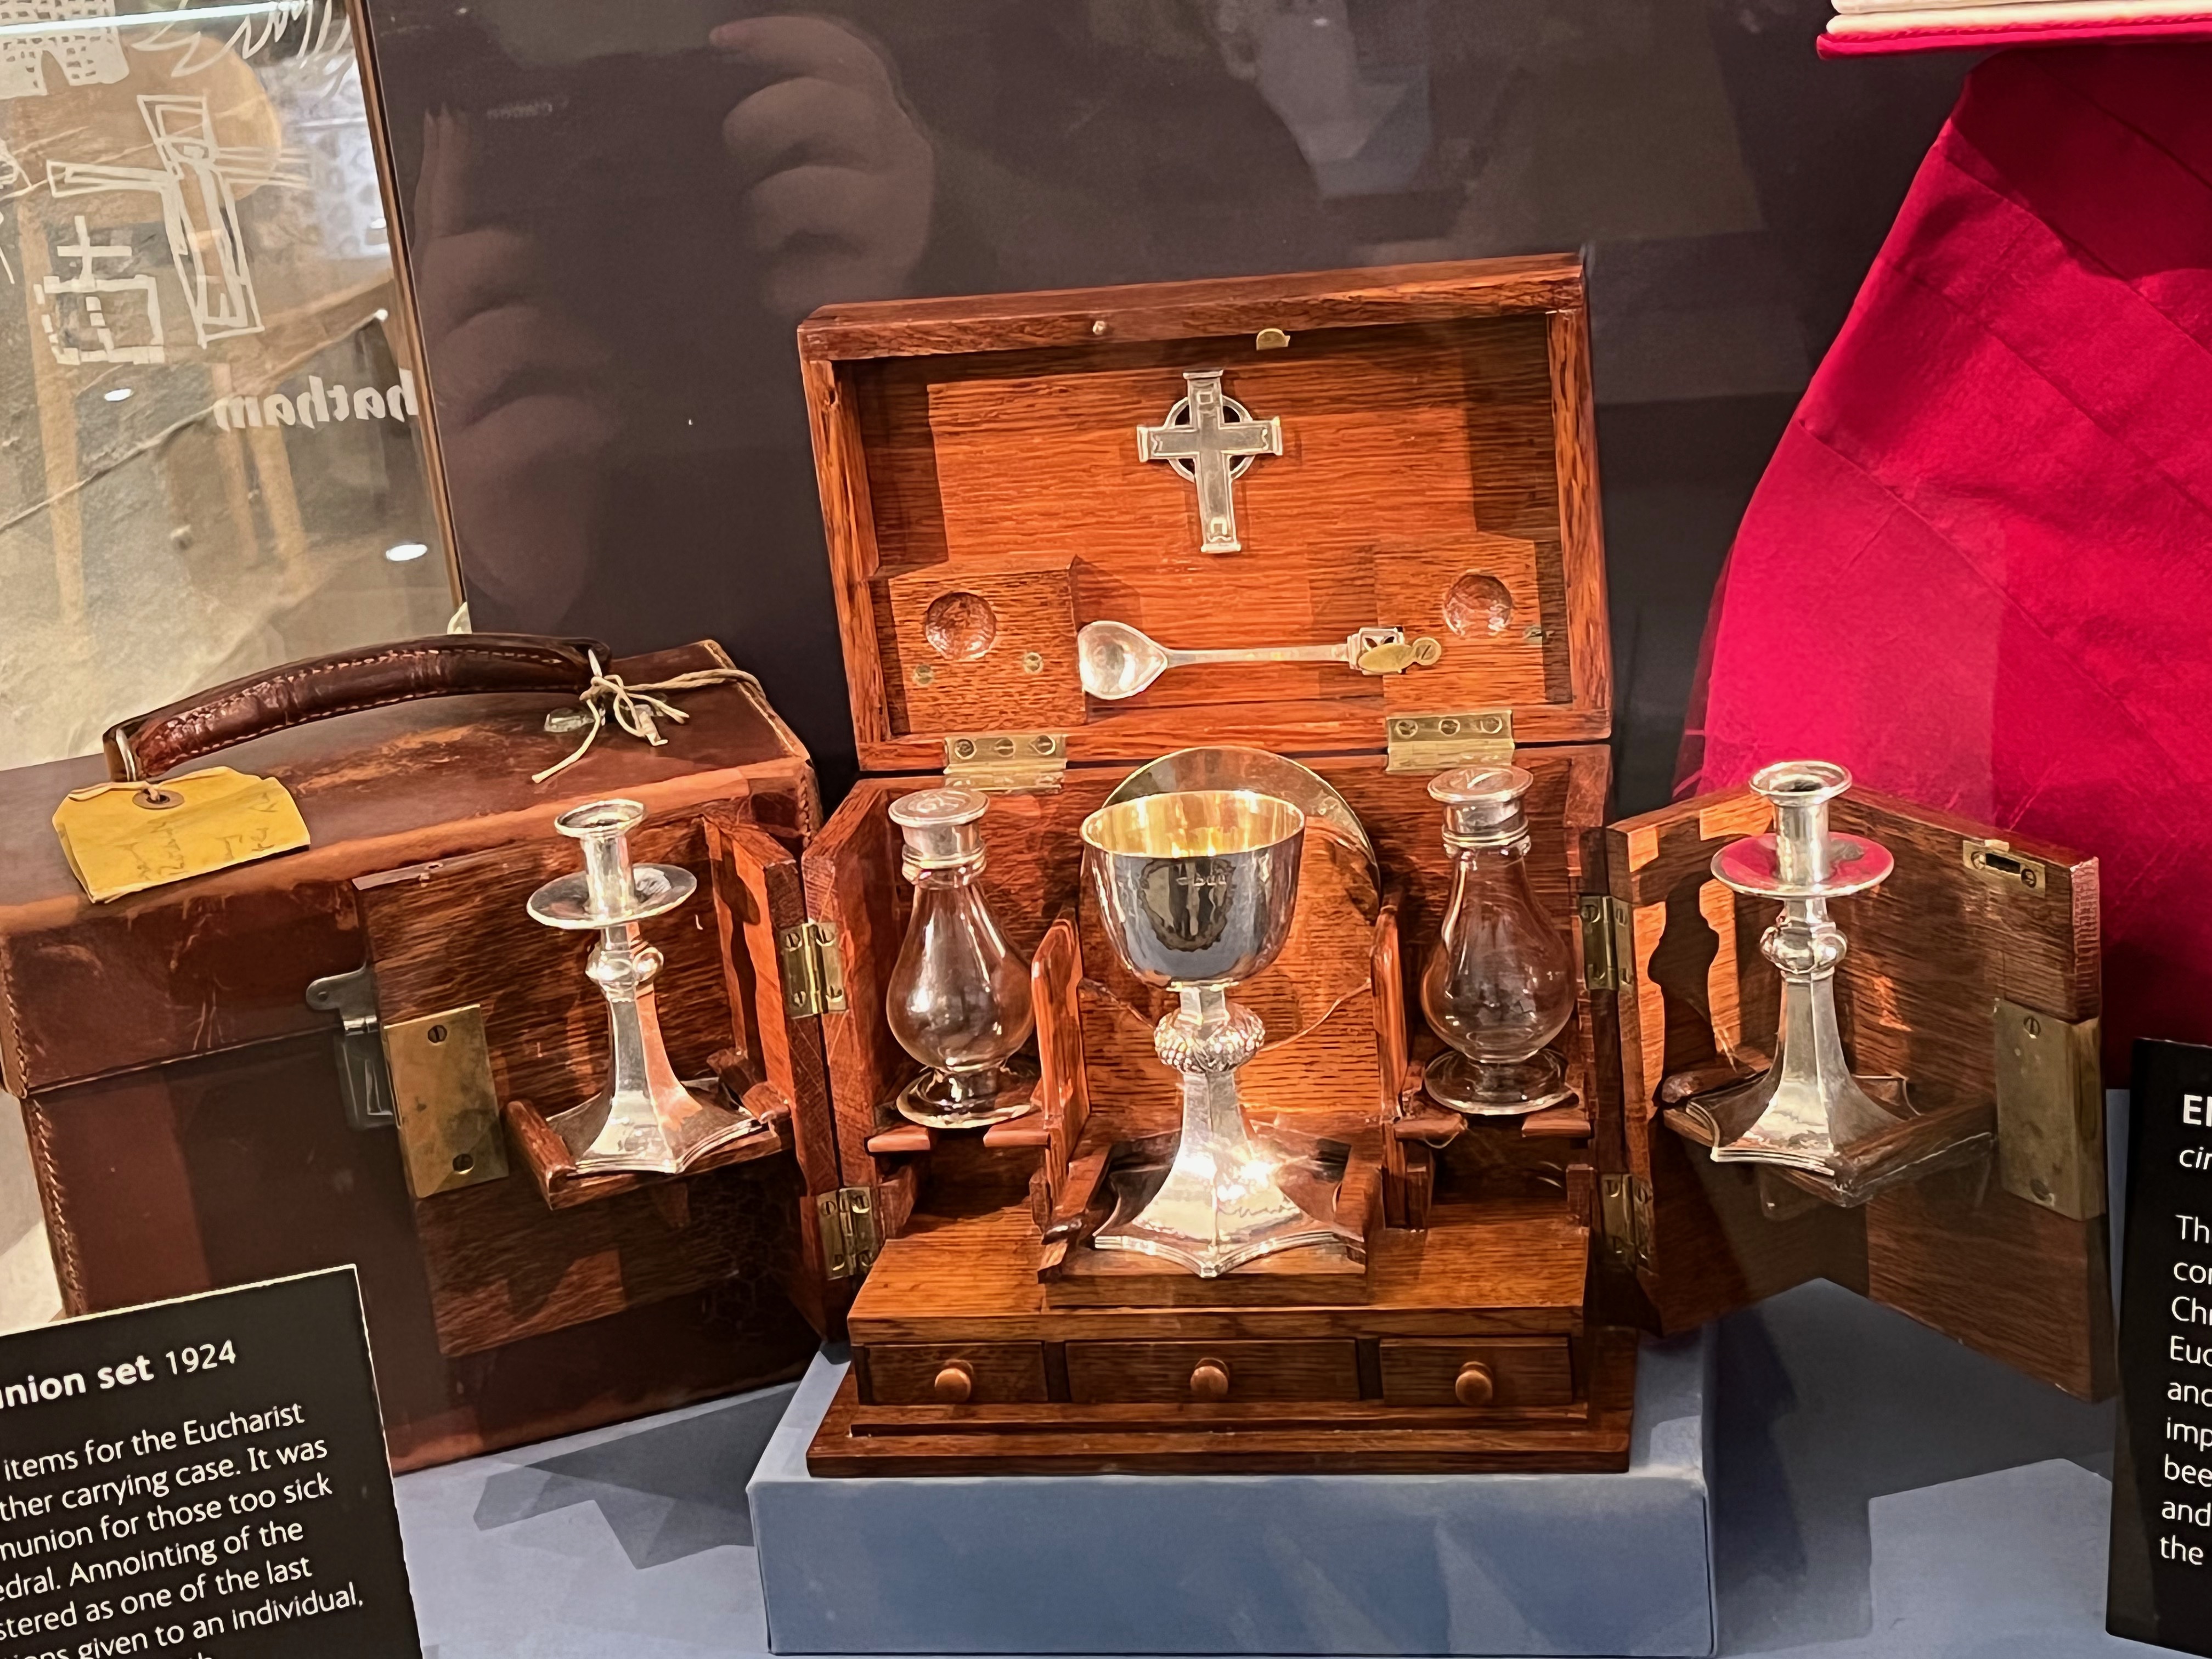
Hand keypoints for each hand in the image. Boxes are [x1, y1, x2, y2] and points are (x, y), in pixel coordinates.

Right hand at [410, 111, 616, 621]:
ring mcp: (453, 426)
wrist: (547, 571)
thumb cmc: (559, 470)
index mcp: (459, 340)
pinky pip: (516, 427)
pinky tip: (606, 421)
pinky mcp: (477, 480)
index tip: (455, 123)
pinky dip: (571, 414)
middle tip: (549, 266)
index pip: (441, 245)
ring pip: (486, 343)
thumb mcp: (563, 381)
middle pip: (450, 277)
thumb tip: (602, 250)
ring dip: (556, 339)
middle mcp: (443, 373)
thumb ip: (560, 320)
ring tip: (602, 364)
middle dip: (504, 253)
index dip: (446, 184)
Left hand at [710, 15, 934, 320]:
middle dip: (767, 120)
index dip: (784, 38)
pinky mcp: (885, 280)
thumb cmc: (827, 218)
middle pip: (836, 107)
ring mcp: (898, 217)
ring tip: (755, 230)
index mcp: (874, 112)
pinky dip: (785, 282)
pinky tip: (771, 288)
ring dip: (772, 204)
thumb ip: (785, 116)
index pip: (845, 55)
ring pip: (829, 189)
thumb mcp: (811, 149)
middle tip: (736, 155)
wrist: (885, 308)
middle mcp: (897, 154)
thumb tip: (716, 80)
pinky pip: (827, 274)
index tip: (721, 43)